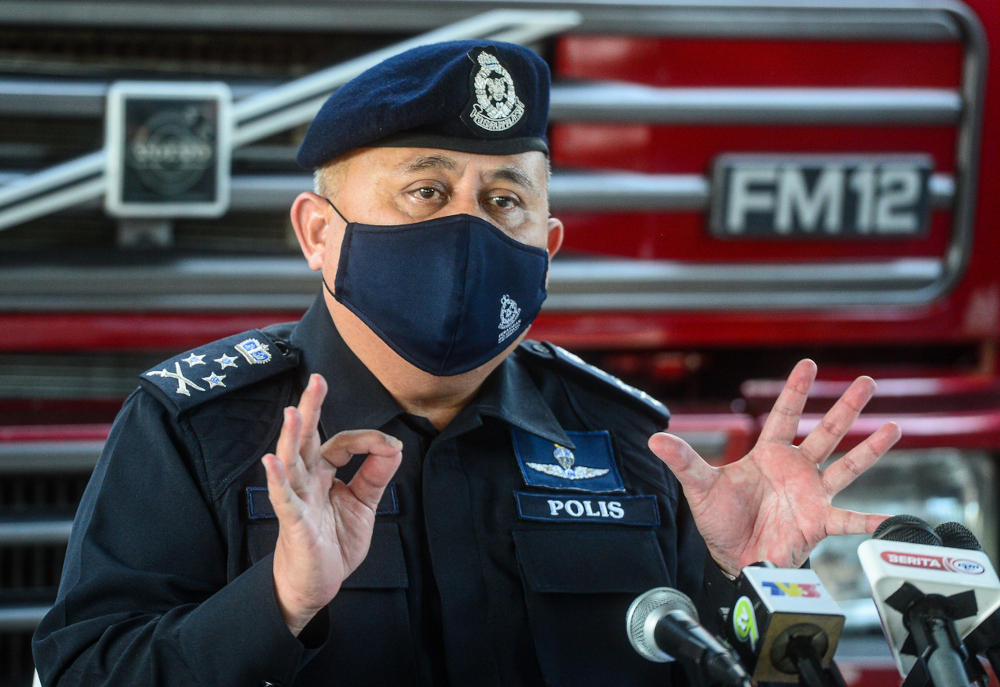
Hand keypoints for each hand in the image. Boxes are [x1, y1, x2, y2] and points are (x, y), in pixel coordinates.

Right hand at [262, 373, 402, 635]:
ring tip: (292, 412)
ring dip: (291, 437)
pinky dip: (277, 480)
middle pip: (307, 439)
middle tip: (316, 379)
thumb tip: (394, 445)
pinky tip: (271, 463)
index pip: (342, 443)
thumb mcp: (363, 504)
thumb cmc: (333, 542)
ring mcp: (298, 500)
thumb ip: (376, 474)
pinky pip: (283, 499)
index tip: (390, 447)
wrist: (317, 584)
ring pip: (292, 462)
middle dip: (311, 409)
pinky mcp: (294, 523)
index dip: (367, 439)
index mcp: (323, 473)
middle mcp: (307, 480)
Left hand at [648, 359, 900, 576]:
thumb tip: (655, 439)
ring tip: (894, 427)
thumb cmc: (721, 522)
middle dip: (846, 407)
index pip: (785, 414)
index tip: (809, 364)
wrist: (733, 558)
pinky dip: (869, 521)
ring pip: (847, 465)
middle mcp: (795, 470)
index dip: (796, 390)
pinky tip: (890, 520)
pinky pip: (848, 520)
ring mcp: (811, 494)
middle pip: (826, 432)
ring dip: (870, 448)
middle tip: (867, 382)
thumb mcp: (700, 487)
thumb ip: (683, 461)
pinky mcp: (818, 522)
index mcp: (768, 455)